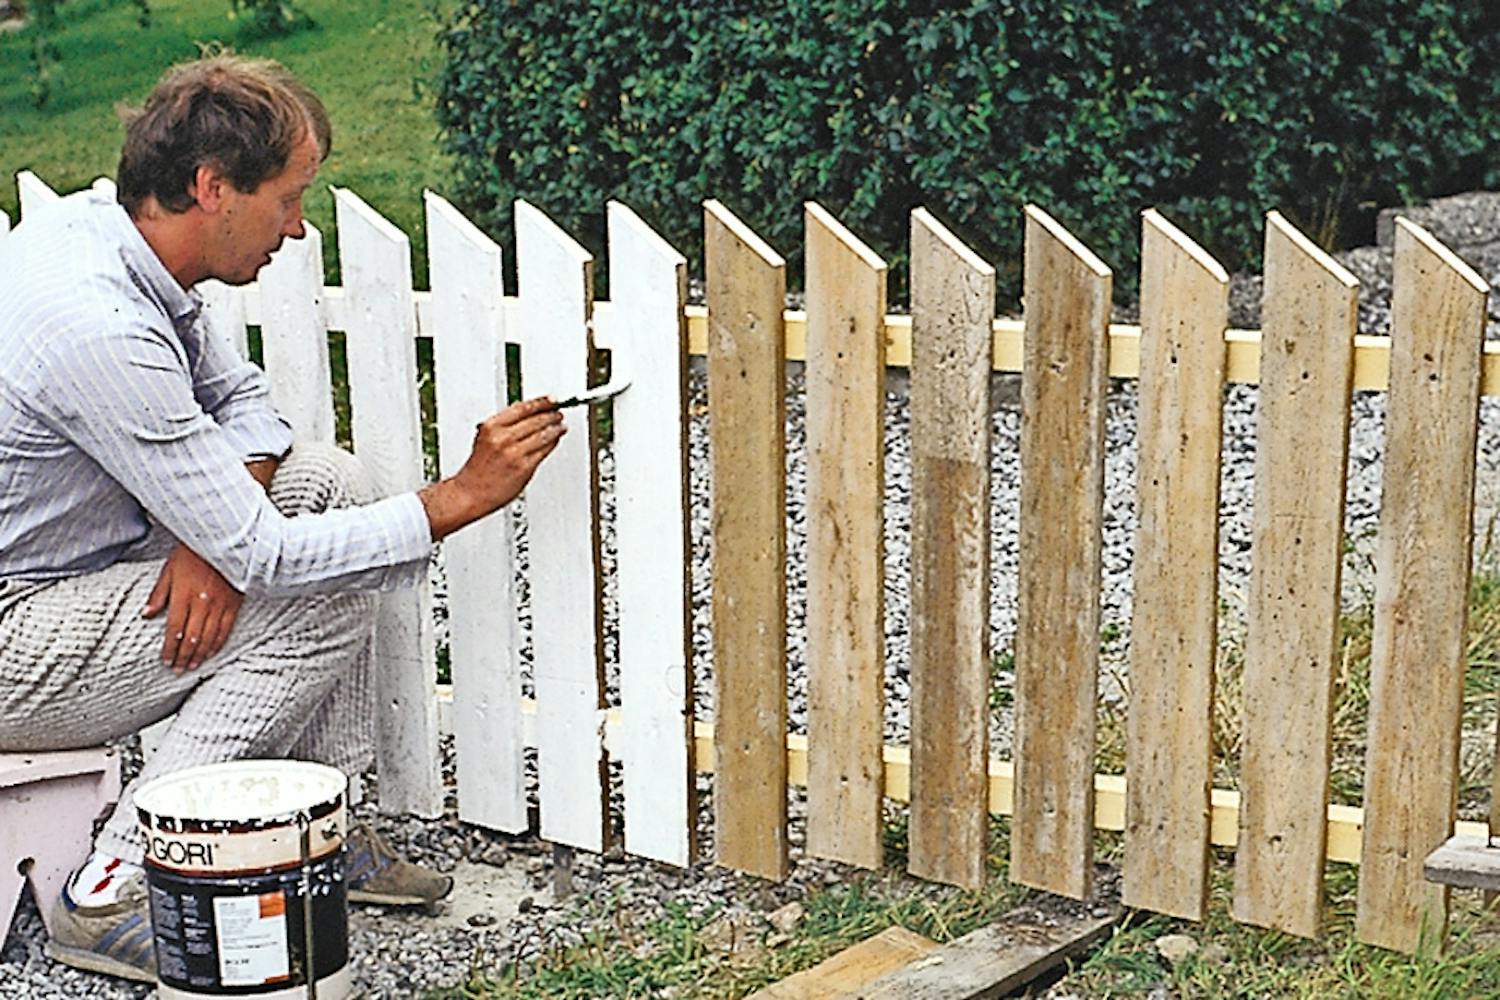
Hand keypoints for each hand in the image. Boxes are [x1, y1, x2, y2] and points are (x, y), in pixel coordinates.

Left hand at [142, 544, 243, 672]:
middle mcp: (202, 603)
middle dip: (183, 656)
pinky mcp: (234, 604)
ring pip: (209, 637)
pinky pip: (226, 629)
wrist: (226, 540)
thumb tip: (146, 614)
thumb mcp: (169, 568)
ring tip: (192, 665)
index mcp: (183, 594)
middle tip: (177, 669)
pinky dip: (218, 643)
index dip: (169, 647)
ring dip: (199, 654)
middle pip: (191, 637)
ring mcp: (220, 605)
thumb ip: (158, 593)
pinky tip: (211, 652)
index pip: (174, 628)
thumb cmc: (195, 550)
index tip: (165, 660)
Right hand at [418, 396, 565, 539]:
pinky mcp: (524, 467)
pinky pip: (544, 450)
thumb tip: (526, 413)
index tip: (551, 399)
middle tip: (559, 413)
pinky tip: (555, 440)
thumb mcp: (486, 438)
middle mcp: (502, 438)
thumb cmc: (478, 469)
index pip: (522, 408)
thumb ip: (504, 425)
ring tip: (561, 425)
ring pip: (543, 434)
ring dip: (555, 428)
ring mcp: (514, 453)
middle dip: (551, 415)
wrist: (470, 493)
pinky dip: (552, 443)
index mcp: (491, 427)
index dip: (541, 402)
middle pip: (536, 420)